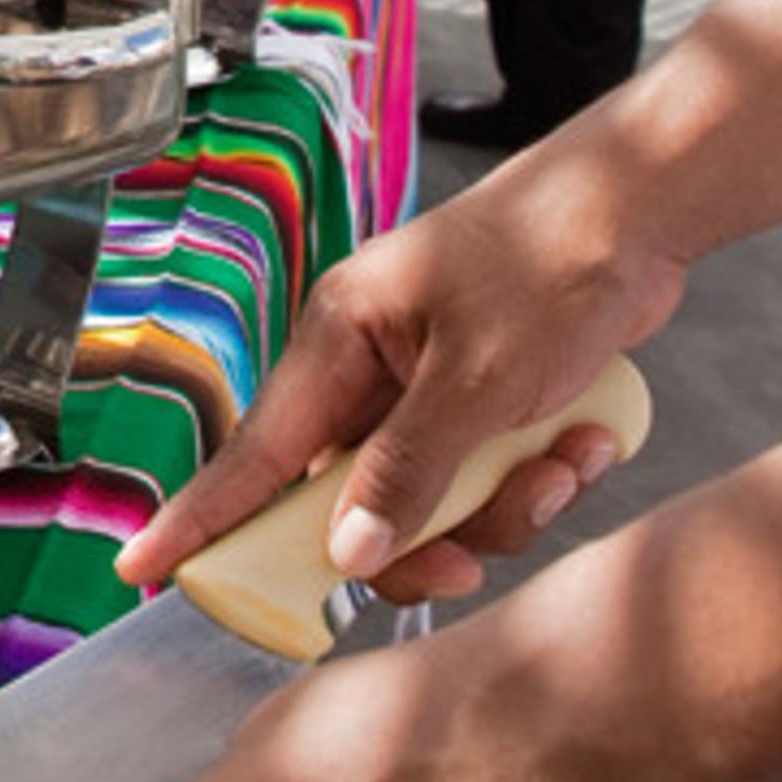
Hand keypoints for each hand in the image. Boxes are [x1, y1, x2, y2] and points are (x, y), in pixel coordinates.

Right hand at [122, 158, 665, 622]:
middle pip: (356, 505)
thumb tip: (348, 556)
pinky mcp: (481, 404)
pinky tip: (586, 439)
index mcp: (340, 341)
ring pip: (432, 504)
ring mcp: (427, 388)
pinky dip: (536, 478)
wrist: (638, 211)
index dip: (199, 518)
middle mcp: (371, 368)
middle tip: (472, 556)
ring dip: (502, 505)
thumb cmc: (549, 260)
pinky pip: (485, 484)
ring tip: (564, 460)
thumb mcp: (478, 379)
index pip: (253, 452)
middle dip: (427, 536)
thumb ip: (408, 472)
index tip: (143, 570)